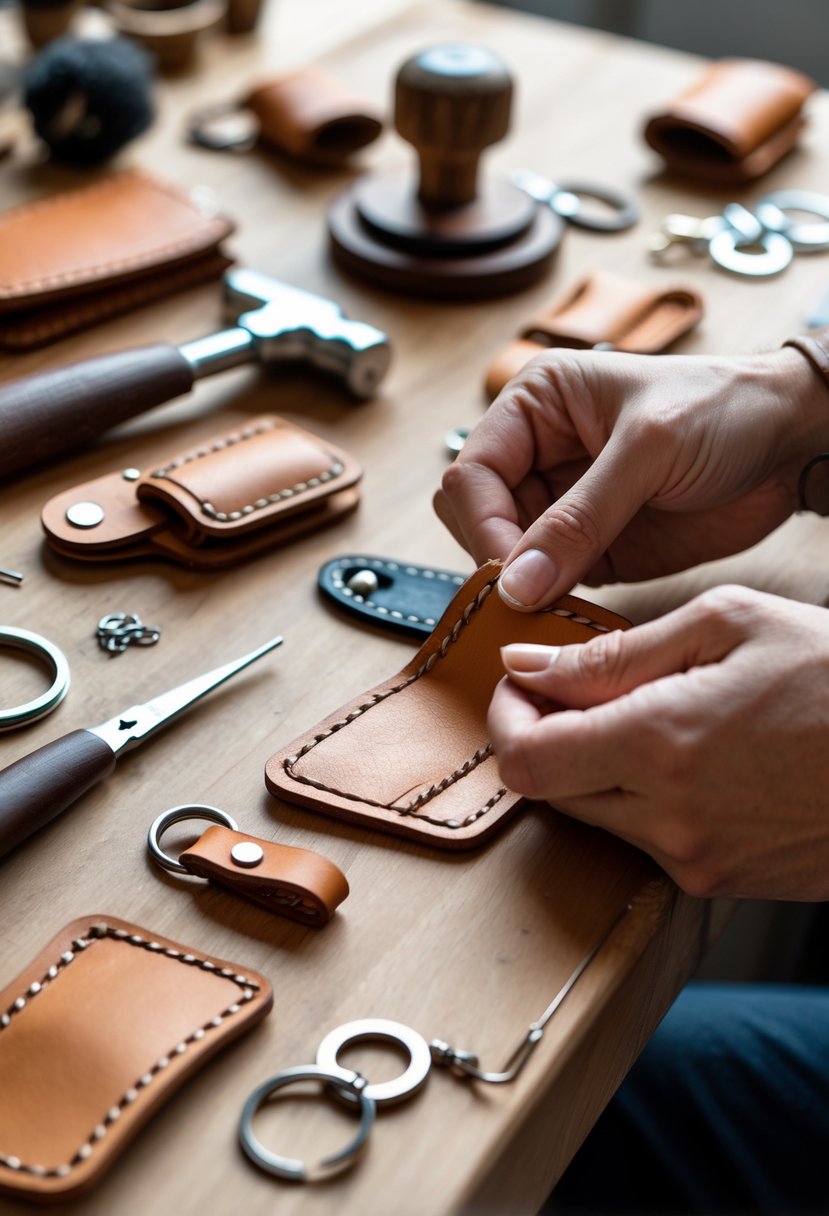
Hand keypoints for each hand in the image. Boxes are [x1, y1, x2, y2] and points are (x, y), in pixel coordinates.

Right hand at [434, 346, 823, 608]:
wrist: (792, 442)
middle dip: (496, 557)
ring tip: (553, 609)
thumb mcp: (649, 449)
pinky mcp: (593, 551)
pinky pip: (550, 587)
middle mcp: (538, 456)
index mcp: (536, 406)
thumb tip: (516, 583)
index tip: (511, 572)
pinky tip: (572, 615)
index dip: (483, 524)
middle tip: (530, 594)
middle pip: (475, 519)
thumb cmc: (725, 410)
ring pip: (506, 560)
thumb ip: (580, 518)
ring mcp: (563, 508)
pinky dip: (553, 606)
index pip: (472, 472)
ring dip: (523, 589)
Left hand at [489, 585, 828, 900]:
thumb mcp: (727, 625)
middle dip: (543, 737)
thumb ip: (614, 654)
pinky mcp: (722, 882)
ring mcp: (697, 860)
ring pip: (593, 816)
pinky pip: (645, 841)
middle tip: (574, 691)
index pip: (524, 757)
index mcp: (661, 745)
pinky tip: (685, 756)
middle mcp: (669, 818)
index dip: (505, 718)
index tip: (521, 683)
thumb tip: (528, 667)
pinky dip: (640, 797)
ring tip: (644, 716)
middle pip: (548, 791)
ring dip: (591, 766)